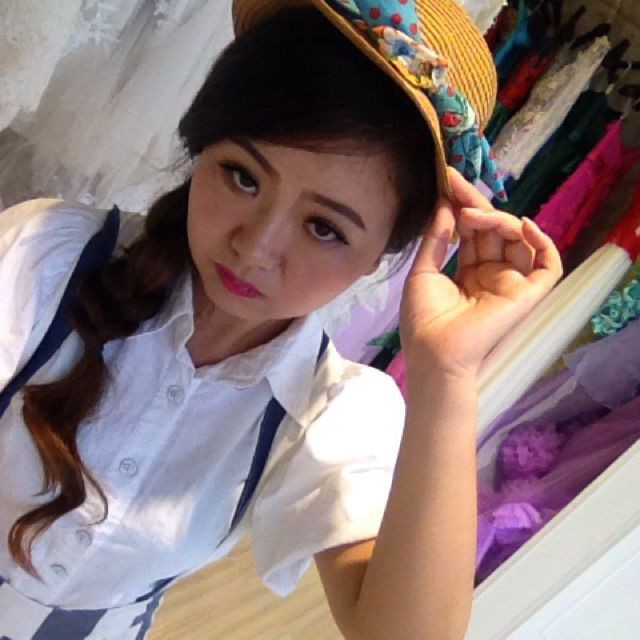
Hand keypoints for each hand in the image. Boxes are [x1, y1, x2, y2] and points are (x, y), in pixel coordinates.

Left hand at [400, 167, 562, 377]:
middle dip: (476, 203)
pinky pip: (548, 266)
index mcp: (468, 272)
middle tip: (457, 181)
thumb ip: (437, 238)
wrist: (434, 352)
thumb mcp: (423, 272)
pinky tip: (522, 225)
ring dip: (498, 219)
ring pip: (517, 240)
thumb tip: (444, 205)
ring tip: (471, 214)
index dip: (463, 205)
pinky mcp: (527, 295)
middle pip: (493, 230)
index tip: (448, 180)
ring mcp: (510, 284)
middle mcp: (491, 275)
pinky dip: (542, 243)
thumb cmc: (424, 319)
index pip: (473, 231)